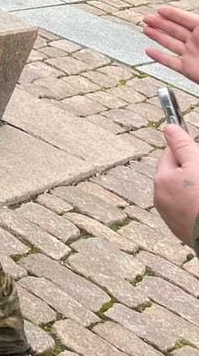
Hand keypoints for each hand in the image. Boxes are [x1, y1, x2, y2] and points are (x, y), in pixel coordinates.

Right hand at [143, 6, 198, 83]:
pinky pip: (169, 62)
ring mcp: (191, 55)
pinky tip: (149, 51)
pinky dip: (158, 57)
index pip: (185, 19)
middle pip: (175, 30)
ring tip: (146, 29)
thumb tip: (197, 17)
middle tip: (148, 18)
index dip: (172, 14)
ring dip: (157, 36)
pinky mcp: (187, 69)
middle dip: (160, 23)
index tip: (160, 9)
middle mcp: (197, 42)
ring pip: (170, 43)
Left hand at [154, 124, 198, 247]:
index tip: (197, 152)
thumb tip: (168, 127)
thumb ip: (184, 147)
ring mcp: (170, 215)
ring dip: (193, 186)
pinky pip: (186, 207)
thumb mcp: (197, 166)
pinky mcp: (180, 228)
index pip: (170, 154)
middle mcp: (160, 197)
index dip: (187, 150)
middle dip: (190, 168)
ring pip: (181, 190)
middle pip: (175, 173)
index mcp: (162, 180)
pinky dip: (194, 202)